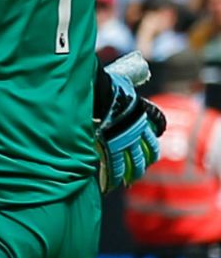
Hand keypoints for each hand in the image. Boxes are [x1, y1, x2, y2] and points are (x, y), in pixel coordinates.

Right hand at [95, 52, 165, 192]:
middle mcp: (138, 129)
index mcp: (143, 113)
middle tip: (140, 167)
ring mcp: (125, 140)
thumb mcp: (122, 82)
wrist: (99, 94)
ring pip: (135, 162)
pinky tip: (111, 184)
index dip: (156, 130)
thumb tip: (121, 73)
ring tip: (127, 180)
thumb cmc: (106, 85)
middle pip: (149, 148)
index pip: (158, 122)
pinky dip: (112, 177)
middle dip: (145, 159)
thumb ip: (124, 83)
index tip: (154, 135)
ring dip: (132, 172)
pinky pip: (115, 167)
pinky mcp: (112, 149)